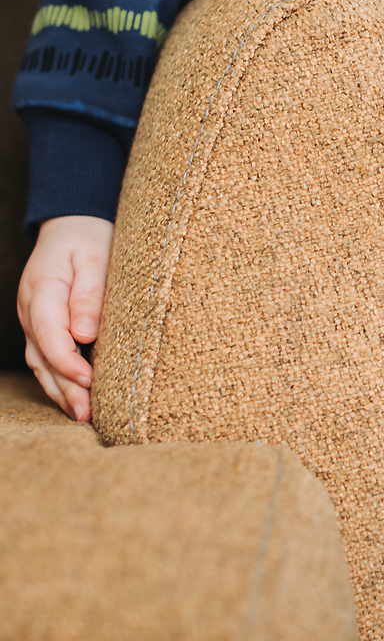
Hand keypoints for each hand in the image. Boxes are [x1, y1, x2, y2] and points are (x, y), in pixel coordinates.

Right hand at [17, 216, 113, 420]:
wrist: (73, 225)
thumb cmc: (89, 239)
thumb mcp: (95, 258)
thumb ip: (90, 295)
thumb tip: (85, 334)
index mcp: (42, 289)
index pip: (49, 332)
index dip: (67, 360)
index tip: (89, 378)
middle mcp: (32, 310)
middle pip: (43, 355)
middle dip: (65, 386)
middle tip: (87, 412)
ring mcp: (34, 320)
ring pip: (42, 362)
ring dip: (60, 390)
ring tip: (83, 415)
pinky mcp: (44, 327)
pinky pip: (47, 358)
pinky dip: (59, 379)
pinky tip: (77, 398)